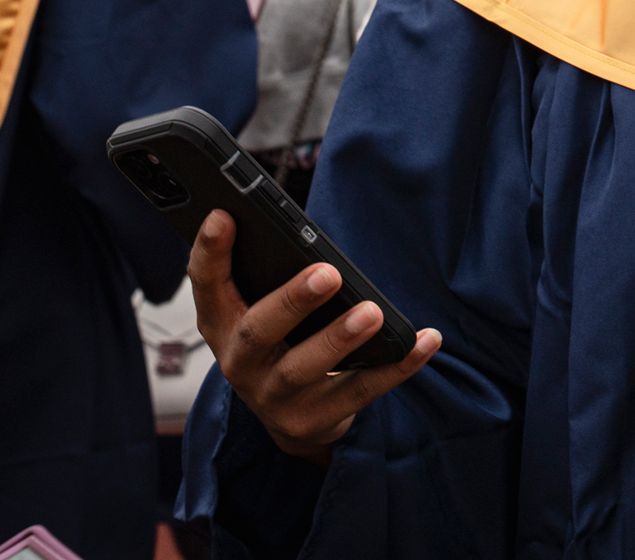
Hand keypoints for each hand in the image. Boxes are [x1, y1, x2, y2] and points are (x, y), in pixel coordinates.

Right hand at [189, 208, 440, 465]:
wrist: (294, 418)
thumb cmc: (283, 342)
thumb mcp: (263, 312)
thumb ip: (272, 277)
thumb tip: (307, 237)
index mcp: (223, 325)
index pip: (207, 287)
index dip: (210, 252)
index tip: (224, 214)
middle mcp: (240, 363)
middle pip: (257, 332)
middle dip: (292, 301)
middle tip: (327, 273)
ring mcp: (273, 397)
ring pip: (303, 369)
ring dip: (339, 338)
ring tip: (372, 312)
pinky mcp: (313, 420)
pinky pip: (361, 391)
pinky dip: (397, 366)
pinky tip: (426, 340)